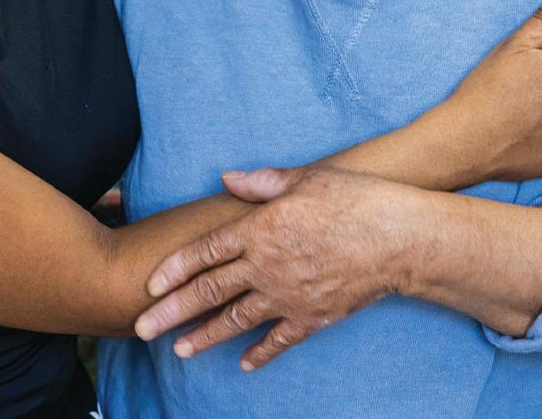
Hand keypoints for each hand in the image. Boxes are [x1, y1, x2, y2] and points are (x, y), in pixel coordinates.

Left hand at [135, 168, 416, 369]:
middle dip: (173, 311)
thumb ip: (260, 182)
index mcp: (260, 229)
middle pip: (210, 291)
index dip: (175, 269)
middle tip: (143, 328)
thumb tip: (226, 178)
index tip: (151, 285)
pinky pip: (279, 339)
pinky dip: (260, 352)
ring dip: (205, 336)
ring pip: (237, 320)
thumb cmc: (352, 198)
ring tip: (179, 350)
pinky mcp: (314, 316)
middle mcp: (267, 266)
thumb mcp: (303, 179)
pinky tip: (244, 363)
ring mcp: (289, 296)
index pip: (206, 252)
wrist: (398, 238)